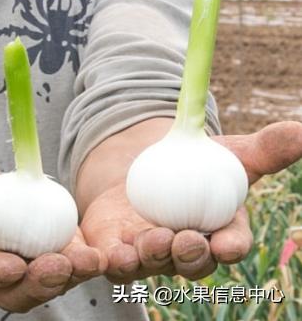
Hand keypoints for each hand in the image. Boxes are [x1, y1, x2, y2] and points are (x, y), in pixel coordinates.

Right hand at [0, 135, 105, 312]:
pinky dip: (85, 255)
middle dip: (41, 282)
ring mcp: (17, 260)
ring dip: (73, 272)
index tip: (11, 266)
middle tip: (63, 265)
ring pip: (47, 277)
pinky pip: (64, 255)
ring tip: (96, 260)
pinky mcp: (39, 246)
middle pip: (17, 289)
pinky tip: (108, 246)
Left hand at [79, 120, 301, 281]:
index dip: (231, 245)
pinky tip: (110, 253)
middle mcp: (188, 249)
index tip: (227, 243)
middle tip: (185, 239)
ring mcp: (152, 254)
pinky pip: (114, 261)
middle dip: (190, 254)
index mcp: (219, 231)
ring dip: (152, 255)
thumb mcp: (227, 150)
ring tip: (149, 240)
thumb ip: (264, 148)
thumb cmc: (194, 160)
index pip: (231, 242)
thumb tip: (301, 130)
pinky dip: (113, 259)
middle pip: (193, 261)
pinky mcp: (118, 250)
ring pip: (153, 263)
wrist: (143, 160)